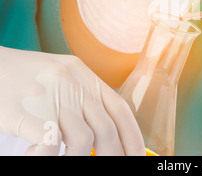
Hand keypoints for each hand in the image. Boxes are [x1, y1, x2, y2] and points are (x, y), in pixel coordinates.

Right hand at [0, 46, 144, 155]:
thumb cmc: (22, 77)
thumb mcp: (60, 77)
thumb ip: (82, 98)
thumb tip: (103, 133)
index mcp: (83, 73)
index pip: (120, 108)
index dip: (134, 137)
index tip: (139, 156)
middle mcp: (72, 82)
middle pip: (106, 128)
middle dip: (114, 155)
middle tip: (114, 168)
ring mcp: (50, 95)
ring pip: (83, 139)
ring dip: (78, 158)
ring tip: (65, 159)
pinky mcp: (24, 111)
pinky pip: (49, 143)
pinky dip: (47, 156)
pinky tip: (35, 154)